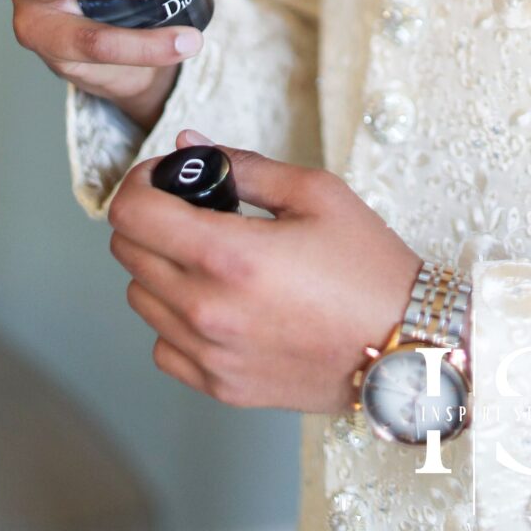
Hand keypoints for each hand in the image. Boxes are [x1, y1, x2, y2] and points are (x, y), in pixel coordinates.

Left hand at [107, 130, 423, 413]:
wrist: (402, 346)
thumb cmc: (366, 265)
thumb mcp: (315, 192)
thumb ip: (243, 164)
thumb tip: (188, 144)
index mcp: (229, 255)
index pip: (131, 214)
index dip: (139, 182)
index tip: (162, 176)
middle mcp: (207, 310)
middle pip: (128, 253)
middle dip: (150, 218)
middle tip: (190, 208)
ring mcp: (209, 354)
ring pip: (140, 298)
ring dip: (161, 267)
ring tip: (211, 255)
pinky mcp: (218, 386)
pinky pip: (162, 345)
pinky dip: (175, 318)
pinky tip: (217, 300)